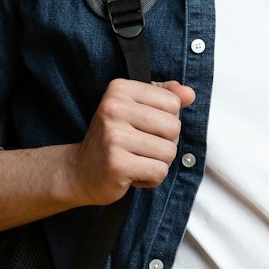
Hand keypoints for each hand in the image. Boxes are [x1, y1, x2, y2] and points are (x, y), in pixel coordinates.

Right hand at [69, 78, 194, 205]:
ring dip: (159, 163)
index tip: (144, 128)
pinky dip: (152, 178)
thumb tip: (189, 94)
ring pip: (169, 152)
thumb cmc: (113, 139)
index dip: (167, 120)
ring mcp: (113, 136)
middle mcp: (113, 108)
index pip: (172, 102)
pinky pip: (159, 172)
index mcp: (119, 89)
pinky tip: (133, 175)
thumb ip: (164, 97)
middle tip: (141, 148)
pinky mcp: (116, 164)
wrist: (79, 171)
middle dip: (166, 143)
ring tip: (137, 161)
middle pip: (174, 127)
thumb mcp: (135, 109)